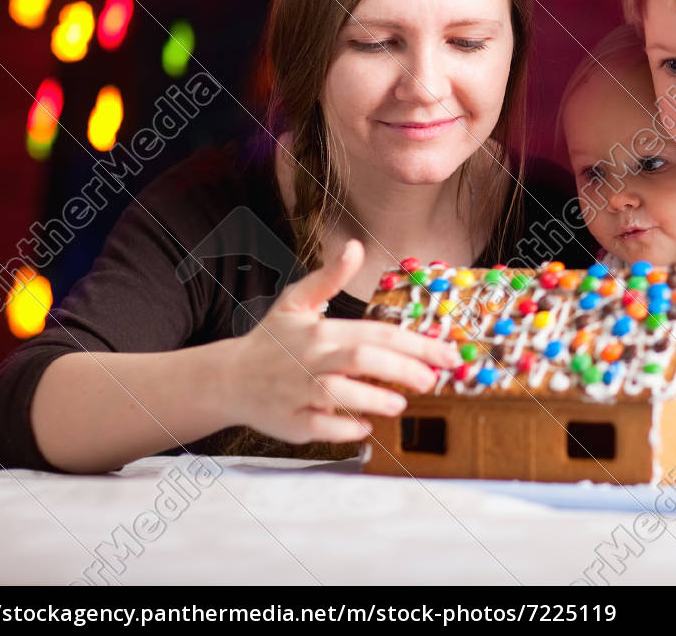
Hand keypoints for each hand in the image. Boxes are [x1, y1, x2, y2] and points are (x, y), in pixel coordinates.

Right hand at [220, 239, 460, 444]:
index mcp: (320, 329)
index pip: (376, 332)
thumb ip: (329, 278)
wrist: (228, 378)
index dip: (415, 343)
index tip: (446, 353)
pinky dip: (344, 429)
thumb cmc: (272, 340)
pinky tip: (365, 428)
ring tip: (400, 404)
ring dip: (373, 399)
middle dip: (402, 369)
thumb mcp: (296, 301)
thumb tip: (355, 246)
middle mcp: (310, 358)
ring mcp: (298, 391)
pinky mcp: (289, 422)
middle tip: (432, 380)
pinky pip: (319, 427)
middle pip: (361, 359)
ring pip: (339, 393)